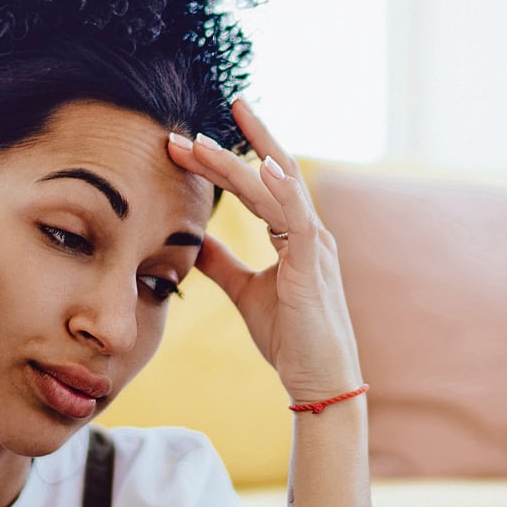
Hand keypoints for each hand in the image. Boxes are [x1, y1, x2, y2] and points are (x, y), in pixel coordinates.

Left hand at [168, 99, 363, 405]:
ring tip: (203, 142)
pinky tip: (263, 168)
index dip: (225, 162)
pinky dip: (283, 191)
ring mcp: (315, 246)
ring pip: (278, 189)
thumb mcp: (246, 292)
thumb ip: (222, 263)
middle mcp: (309, 232)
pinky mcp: (312, 267)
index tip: (186, 144)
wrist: (320, 382)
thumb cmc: (291, 340)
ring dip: (242, 162)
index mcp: (295, 235)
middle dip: (236, 144)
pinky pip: (299, 219)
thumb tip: (192, 240)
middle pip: (273, 173)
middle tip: (194, 124)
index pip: (260, 184)